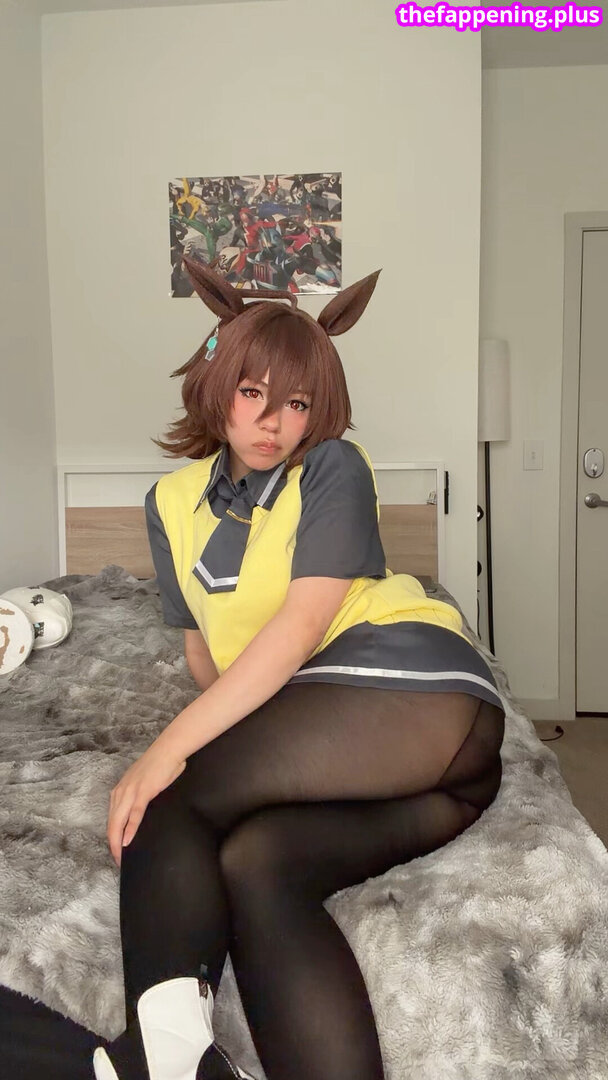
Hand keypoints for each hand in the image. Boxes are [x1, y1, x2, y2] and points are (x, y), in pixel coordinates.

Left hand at [108, 741, 185, 866]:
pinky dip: (130, 829)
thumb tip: (139, 814)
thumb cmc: (159, 766)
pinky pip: (134, 815)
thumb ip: (138, 798)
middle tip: (116, 860)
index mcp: (120, 790)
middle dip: (112, 844)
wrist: (168, 750)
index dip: (112, 837)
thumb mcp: (142, 784)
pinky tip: (127, 841)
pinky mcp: (142, 792)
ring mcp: (130, 792)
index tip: (116, 851)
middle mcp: (121, 792)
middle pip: (111, 823)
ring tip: (120, 857)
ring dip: (117, 841)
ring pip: (118, 822)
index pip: (112, 819)